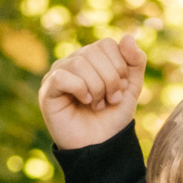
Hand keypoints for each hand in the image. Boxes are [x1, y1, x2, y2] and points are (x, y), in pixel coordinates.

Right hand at [38, 36, 146, 150]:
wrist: (100, 146)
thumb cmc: (112, 118)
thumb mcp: (131, 89)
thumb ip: (135, 62)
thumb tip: (128, 36)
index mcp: (92, 58)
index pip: (107, 44)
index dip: (120, 67)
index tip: (120, 90)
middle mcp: (73, 61)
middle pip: (94, 51)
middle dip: (110, 79)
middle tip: (110, 100)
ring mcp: (58, 73)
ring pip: (79, 62)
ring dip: (96, 87)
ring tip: (97, 104)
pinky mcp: (48, 89)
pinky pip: (63, 76)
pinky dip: (80, 89)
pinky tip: (84, 101)